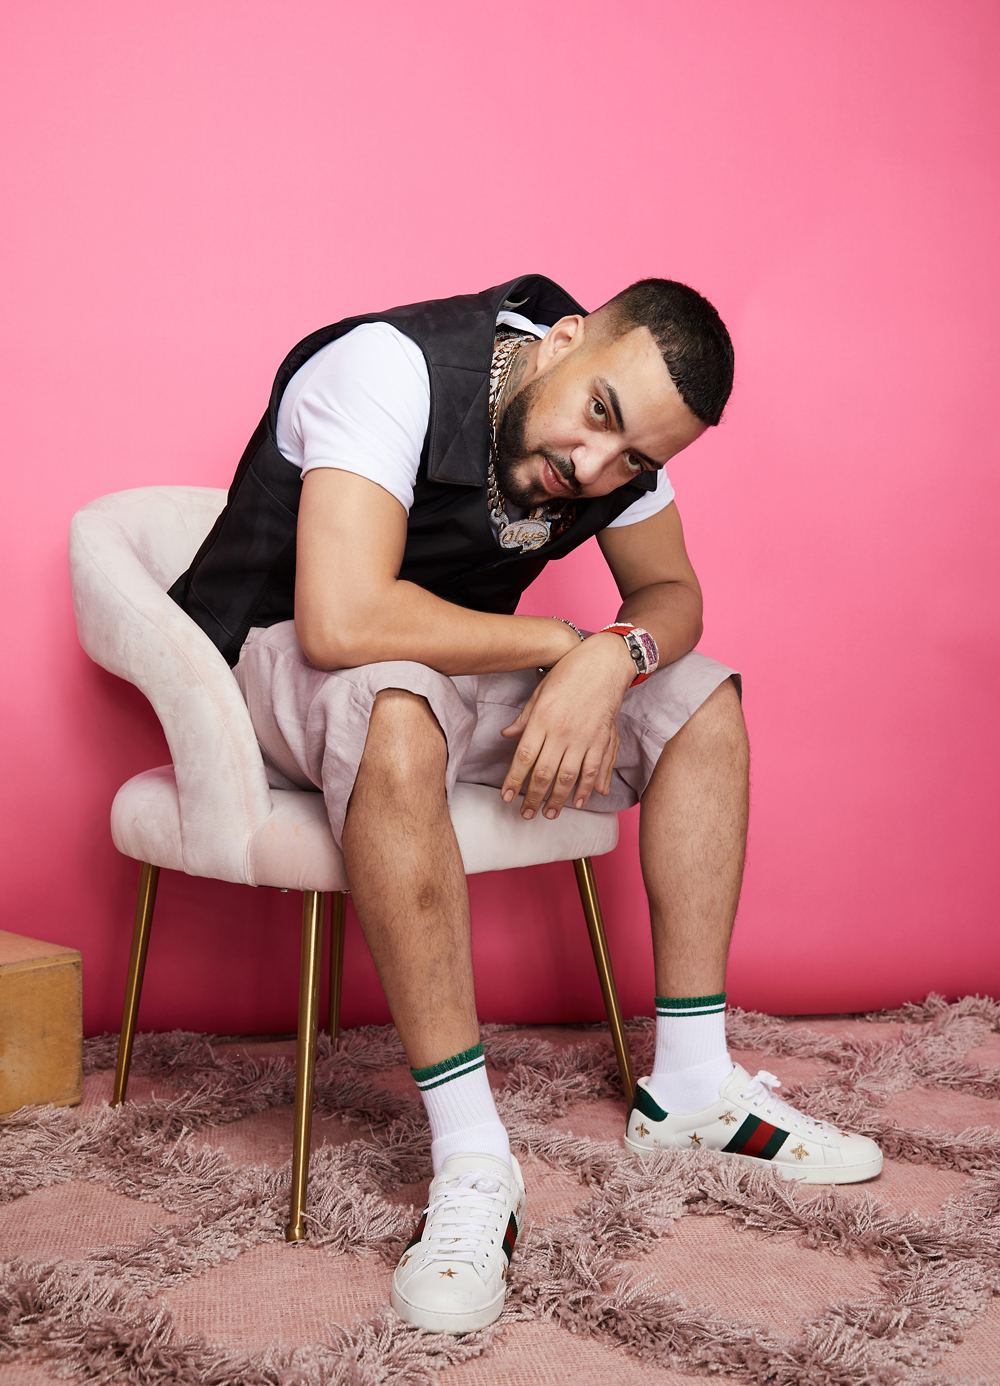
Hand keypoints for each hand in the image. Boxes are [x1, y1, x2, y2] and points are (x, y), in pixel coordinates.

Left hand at [499, 634, 635, 818]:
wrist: (602, 663)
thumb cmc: (568, 674)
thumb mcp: (539, 692)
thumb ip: (524, 718)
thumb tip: (506, 735)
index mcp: (542, 719)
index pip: (523, 757)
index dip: (514, 780)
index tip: (507, 797)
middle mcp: (561, 731)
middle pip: (544, 772)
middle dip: (533, 797)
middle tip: (526, 814)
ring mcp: (583, 736)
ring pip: (568, 776)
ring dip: (557, 800)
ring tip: (549, 814)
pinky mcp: (601, 739)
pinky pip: (592, 769)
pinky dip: (585, 789)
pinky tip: (577, 802)